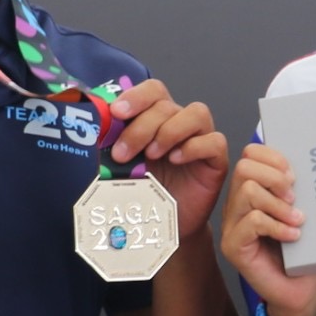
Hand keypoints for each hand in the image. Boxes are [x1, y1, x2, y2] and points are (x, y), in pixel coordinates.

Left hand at [109, 78, 227, 230]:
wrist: (162, 224)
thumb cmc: (143, 193)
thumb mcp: (121, 166)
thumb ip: (112, 144)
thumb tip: (98, 127)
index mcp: (157, 118)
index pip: (153, 91)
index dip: (136, 96)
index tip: (117, 112)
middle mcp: (180, 123)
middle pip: (167, 105)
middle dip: (141, 127)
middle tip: (123, 153)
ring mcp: (201, 138)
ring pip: (196, 113)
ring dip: (169, 131)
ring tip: (152, 155)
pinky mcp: (217, 159)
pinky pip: (214, 141)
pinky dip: (194, 147)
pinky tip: (176, 159)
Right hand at [219, 142, 315, 315]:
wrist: (300, 290)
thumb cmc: (303, 252)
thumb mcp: (303, 213)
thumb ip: (299, 191)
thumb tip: (311, 164)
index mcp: (251, 191)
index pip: (250, 155)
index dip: (272, 157)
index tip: (294, 174)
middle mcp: (236, 206)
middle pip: (244, 169)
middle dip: (274, 178)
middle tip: (294, 197)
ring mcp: (232, 226)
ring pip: (247, 192)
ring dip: (279, 205)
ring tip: (297, 220)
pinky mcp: (233, 247)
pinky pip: (252, 222)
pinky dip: (277, 226)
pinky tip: (293, 236)